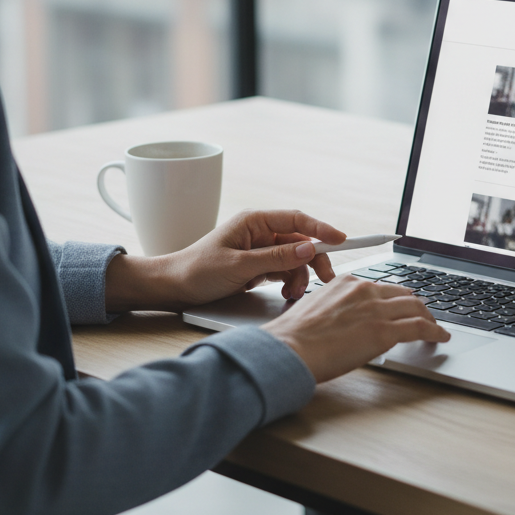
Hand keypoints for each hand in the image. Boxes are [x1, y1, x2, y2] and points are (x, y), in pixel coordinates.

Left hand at [104, 209, 345, 312]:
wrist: (172, 288)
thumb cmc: (198, 271)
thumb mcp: (240, 266)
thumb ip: (276, 258)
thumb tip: (308, 248)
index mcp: (255, 221)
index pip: (297, 219)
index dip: (321, 229)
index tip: (341, 240)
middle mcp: (260, 232)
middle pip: (299, 240)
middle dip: (314, 259)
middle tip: (326, 279)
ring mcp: (259, 249)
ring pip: (294, 258)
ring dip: (300, 276)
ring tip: (293, 295)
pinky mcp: (257, 265)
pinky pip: (283, 270)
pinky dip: (289, 282)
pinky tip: (286, 294)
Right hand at [263, 274, 449, 382]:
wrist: (291, 348)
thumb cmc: (296, 336)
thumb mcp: (317, 308)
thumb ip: (338, 307)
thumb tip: (349, 321)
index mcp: (347, 282)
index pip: (382, 287)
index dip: (396, 298)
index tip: (402, 304)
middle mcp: (365, 290)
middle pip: (403, 294)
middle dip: (416, 306)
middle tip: (423, 316)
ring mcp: (377, 310)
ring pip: (416, 308)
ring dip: (429, 318)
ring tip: (434, 328)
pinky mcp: (385, 331)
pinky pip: (419, 328)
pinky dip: (435, 331)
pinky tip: (440, 337)